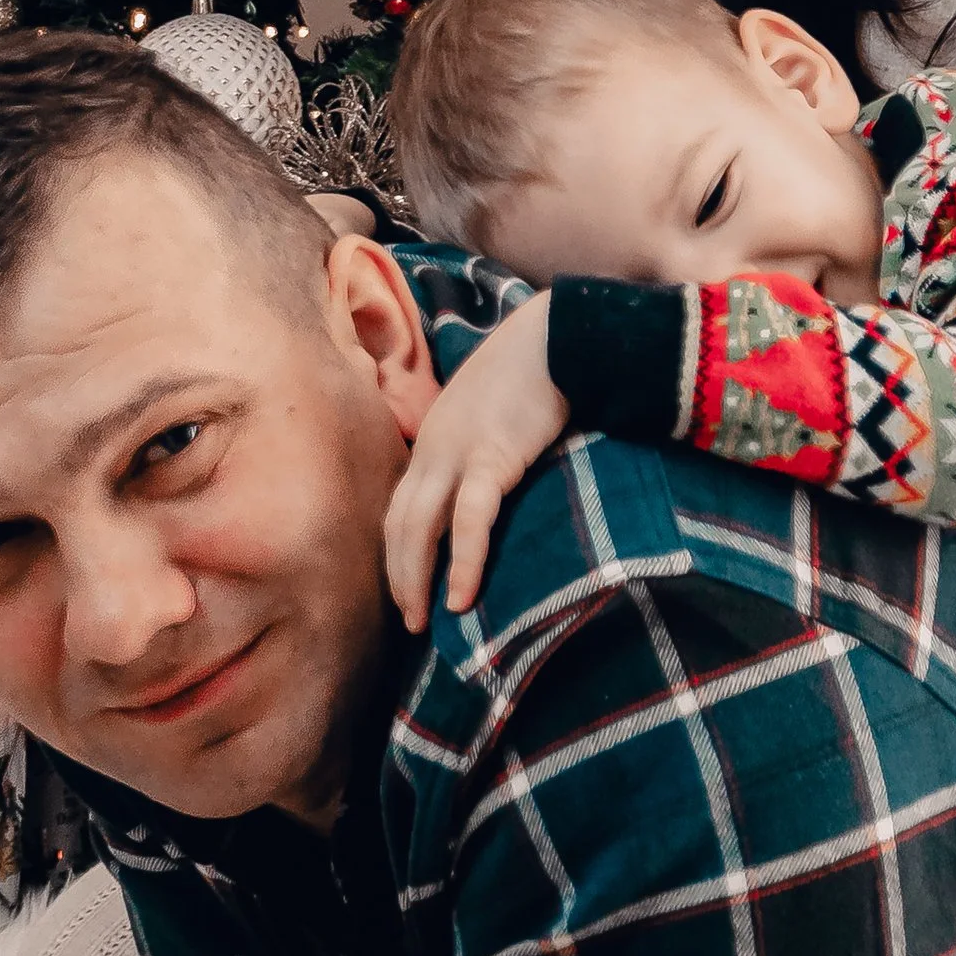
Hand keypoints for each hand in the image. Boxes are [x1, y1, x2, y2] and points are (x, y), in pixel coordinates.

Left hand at [384, 288, 568, 629]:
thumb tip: (488, 487)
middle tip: (409, 622)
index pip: (400, 506)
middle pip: (398, 523)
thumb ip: (480, 447)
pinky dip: (463, 561)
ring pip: (419, 526)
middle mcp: (433, 447)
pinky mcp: (493, 457)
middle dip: (399, 576)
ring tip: (425, 621)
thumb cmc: (533, 372)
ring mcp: (457, 451)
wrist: (557, 333)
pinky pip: (471, 519)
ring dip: (417, 578)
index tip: (408, 589)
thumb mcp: (490, 413)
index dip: (398, 552)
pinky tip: (462, 596)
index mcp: (432, 438)